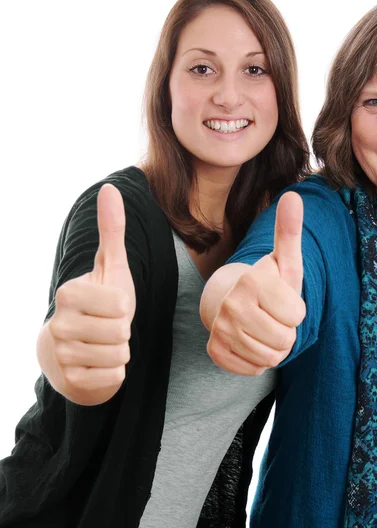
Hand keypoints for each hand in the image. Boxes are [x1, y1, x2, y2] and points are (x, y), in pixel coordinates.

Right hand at [47, 184, 135, 403]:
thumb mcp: (111, 266)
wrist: (74, 347)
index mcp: (69, 293)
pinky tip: (99, 362)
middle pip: (121, 331)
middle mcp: (59, 324)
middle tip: (108, 326)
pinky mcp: (70, 381)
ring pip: (119, 355)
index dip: (124, 307)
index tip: (109, 306)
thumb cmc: (100, 302)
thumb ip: (112, 230)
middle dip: (123, 329)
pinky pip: (114, 377)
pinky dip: (115, 371)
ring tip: (104, 342)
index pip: (121, 305)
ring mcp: (61, 354)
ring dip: (120, 349)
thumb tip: (110, 188)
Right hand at [207, 192, 305, 375]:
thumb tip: (295, 195)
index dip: (296, 310)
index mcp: (253, 280)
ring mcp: (220, 329)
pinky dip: (256, 360)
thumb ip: (290, 231)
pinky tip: (250, 341)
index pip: (297, 315)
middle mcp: (232, 304)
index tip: (282, 300)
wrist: (234, 302)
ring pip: (270, 358)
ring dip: (273, 348)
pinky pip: (252, 369)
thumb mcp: (285, 260)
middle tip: (273, 316)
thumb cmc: (269, 283)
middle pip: (285, 340)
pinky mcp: (215, 351)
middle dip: (286, 332)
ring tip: (263, 328)